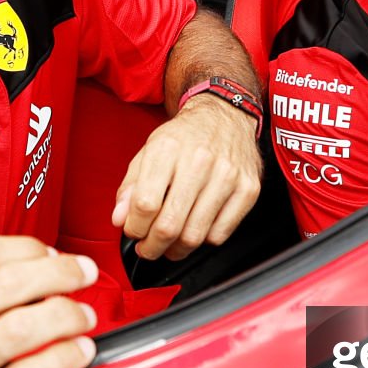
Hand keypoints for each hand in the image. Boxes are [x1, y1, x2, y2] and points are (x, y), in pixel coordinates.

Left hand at [114, 98, 262, 260]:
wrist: (225, 117)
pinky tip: (194, 231)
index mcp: (168, 149)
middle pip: (169, 225)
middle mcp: (200, 161)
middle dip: (152, 247)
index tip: (133, 232)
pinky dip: (202, 242)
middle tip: (147, 248)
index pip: (145, 204)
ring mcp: (227, 177)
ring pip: (194, 235)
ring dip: (175, 250)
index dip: (134, 227)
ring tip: (168, 246)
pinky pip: (220, 234)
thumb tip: (120, 220)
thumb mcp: (148, 152)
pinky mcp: (247, 190)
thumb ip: (130, 187)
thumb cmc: (185, 137)